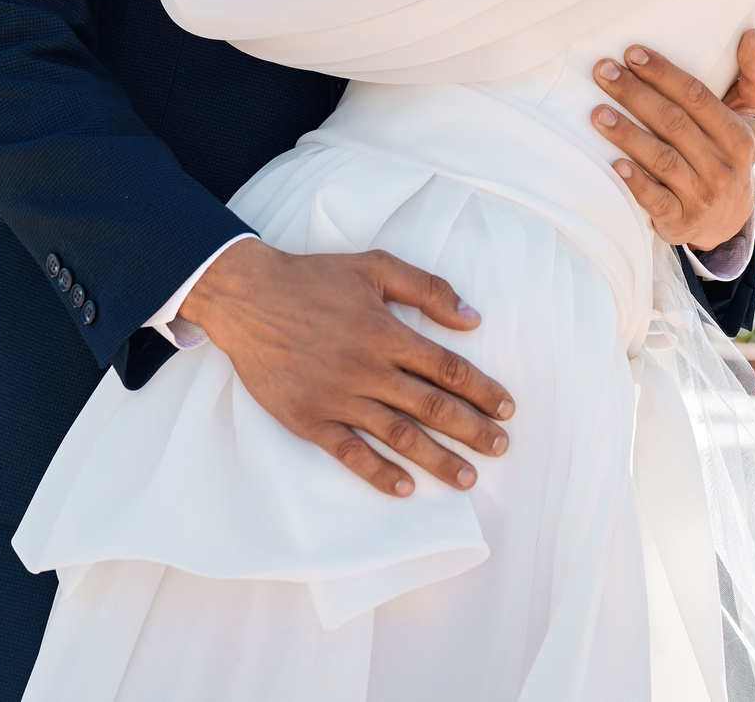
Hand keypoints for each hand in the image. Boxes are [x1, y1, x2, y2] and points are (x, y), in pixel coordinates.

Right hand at [177, 237, 513, 497]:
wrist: (247, 297)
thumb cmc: (312, 278)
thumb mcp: (374, 266)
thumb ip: (426, 288)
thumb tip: (472, 317)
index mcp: (386, 333)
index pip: (448, 368)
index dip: (483, 391)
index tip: (507, 409)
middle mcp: (368, 370)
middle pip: (432, 407)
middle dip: (473, 430)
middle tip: (501, 448)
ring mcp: (338, 398)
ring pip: (399, 436)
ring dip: (438, 459)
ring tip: (467, 478)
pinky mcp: (309, 419)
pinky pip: (350, 453)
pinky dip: (378, 473)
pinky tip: (405, 488)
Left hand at [592, 32, 754, 251]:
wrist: (728, 218)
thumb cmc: (731, 150)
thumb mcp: (752, 116)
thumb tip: (752, 34)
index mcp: (739, 135)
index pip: (697, 97)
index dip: (664, 73)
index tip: (631, 52)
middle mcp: (723, 166)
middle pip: (674, 123)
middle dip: (635, 94)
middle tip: (603, 71)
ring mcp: (702, 196)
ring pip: (662, 159)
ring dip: (627, 134)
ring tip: (598, 113)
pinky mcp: (680, 220)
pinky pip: (655, 200)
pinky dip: (635, 182)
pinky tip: (614, 163)